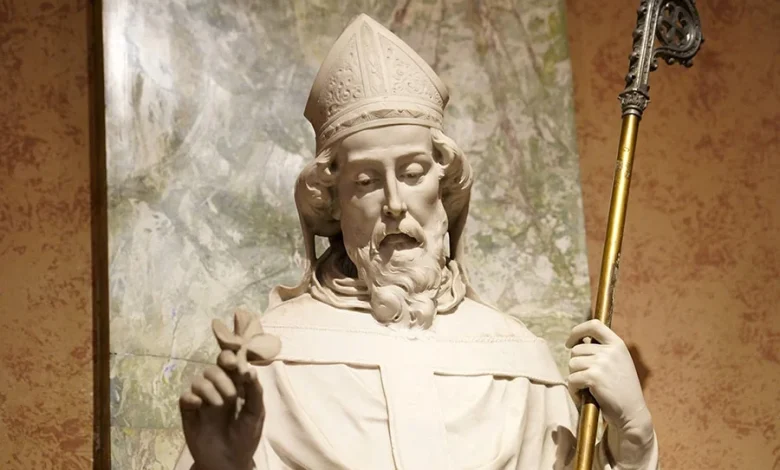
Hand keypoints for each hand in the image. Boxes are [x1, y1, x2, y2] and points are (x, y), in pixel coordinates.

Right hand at [179, 351, 263, 469]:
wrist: (229, 461)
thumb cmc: (245, 436)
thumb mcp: (256, 414)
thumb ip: (255, 392)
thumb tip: (250, 370)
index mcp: (235, 386)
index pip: (229, 364)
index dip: (229, 358)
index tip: (233, 364)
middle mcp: (217, 389)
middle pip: (213, 369)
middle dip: (222, 377)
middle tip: (231, 395)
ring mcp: (202, 400)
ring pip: (199, 380)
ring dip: (209, 389)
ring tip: (220, 405)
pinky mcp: (189, 412)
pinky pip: (185, 397)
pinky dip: (191, 398)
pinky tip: (199, 405)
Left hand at [566, 320, 652, 440]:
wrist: (632, 414)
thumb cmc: (621, 390)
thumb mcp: (618, 363)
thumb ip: (603, 351)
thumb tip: (577, 342)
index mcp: (617, 344)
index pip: (594, 325)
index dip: (577, 331)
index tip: (570, 342)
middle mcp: (610, 351)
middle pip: (576, 350)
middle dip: (576, 366)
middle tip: (586, 381)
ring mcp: (602, 363)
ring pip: (572, 364)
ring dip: (575, 378)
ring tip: (587, 389)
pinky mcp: (594, 377)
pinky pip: (572, 379)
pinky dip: (574, 390)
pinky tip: (585, 397)